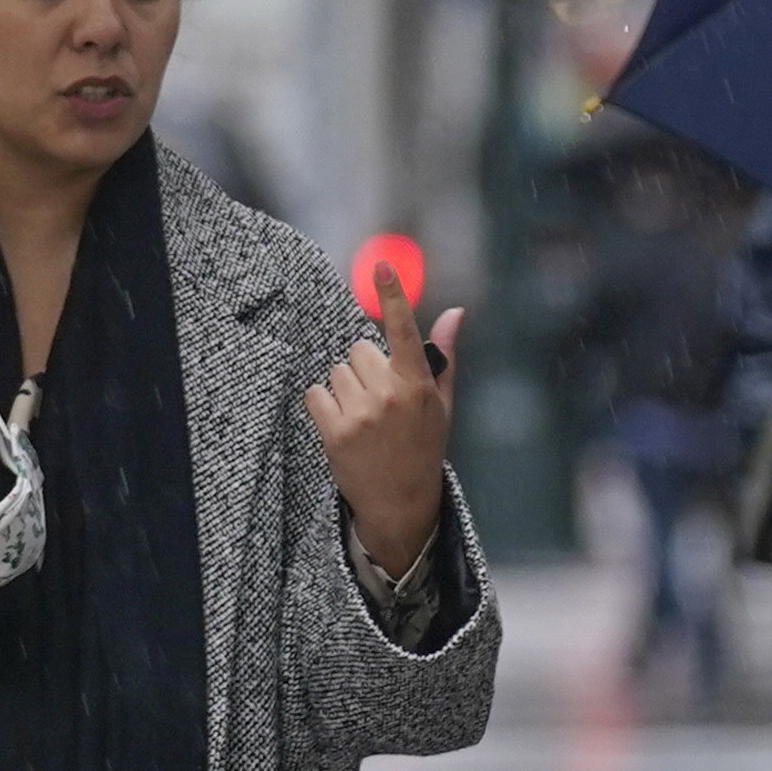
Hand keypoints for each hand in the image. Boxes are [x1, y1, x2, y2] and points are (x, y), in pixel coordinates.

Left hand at [309, 291, 468, 584]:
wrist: (401, 504)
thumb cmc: (423, 449)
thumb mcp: (441, 405)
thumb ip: (444, 356)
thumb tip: (455, 312)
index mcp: (418, 384)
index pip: (403, 330)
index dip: (392, 295)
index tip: (381, 266)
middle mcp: (390, 394)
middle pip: (358, 350)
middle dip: (364, 369)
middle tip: (378, 401)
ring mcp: (361, 413)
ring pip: (337, 372)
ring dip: (344, 389)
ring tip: (363, 418)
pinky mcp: (335, 431)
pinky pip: (316, 394)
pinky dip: (323, 406)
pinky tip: (342, 426)